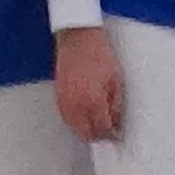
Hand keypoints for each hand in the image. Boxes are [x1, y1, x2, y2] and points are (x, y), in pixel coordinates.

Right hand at [55, 24, 125, 144]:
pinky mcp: (58, 95)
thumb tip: (116, 121)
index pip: (102, 128)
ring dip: (85, 130)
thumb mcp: (116, 78)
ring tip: (96, 126)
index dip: (111, 135)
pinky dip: (75, 122)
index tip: (116, 135)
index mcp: (93, 100)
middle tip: (107, 134)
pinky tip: (83, 118)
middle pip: (85, 133)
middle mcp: (76, 104)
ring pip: (74, 128)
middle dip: (98, 136)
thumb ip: (116, 103)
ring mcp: (65, 100)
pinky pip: (65, 117)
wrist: (77, 38)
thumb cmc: (97, 53)